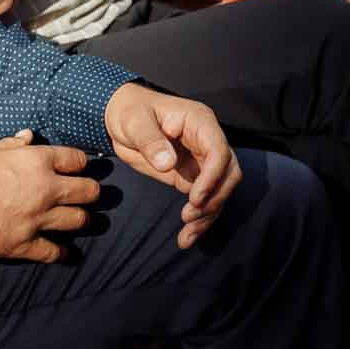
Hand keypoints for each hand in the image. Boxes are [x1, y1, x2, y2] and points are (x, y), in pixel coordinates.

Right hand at [0, 130, 101, 261]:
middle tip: (88, 195)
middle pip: (88, 191)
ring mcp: (36, 219)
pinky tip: (64, 252)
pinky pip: (54, 252)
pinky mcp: (23, 245)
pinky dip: (62, 253)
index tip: (77, 169)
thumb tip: (28, 136)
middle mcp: (43, 189)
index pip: (77, 159)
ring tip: (81, 219)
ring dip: (81, 220)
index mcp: (36, 161)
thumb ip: (13, 144)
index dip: (79, 164)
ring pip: (78, 220)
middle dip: (90, 192)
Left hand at [104, 84, 242, 246]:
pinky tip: (187, 236)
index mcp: (199, 122)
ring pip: (220, 190)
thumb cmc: (129, 111)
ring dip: (209, 214)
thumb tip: (167, 162)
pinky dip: (199, 219)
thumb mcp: (134, 122)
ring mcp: (201, 160)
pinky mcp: (192, 176)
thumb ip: (150, 140)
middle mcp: (206, 141)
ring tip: (187, 235)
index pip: (218, 150)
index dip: (212, 176)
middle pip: (228, 172)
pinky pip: (204, 199)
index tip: (195, 198)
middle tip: (190, 216)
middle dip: (214, 198)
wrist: (121, 116)